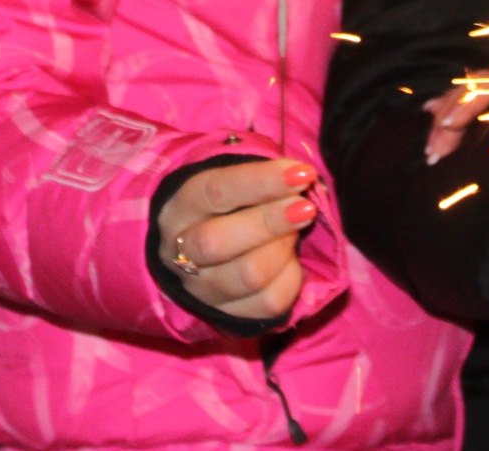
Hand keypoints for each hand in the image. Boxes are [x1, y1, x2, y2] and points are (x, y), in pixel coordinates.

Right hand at [156, 157, 316, 320]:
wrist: (204, 252)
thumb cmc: (229, 204)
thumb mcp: (233, 182)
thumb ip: (261, 178)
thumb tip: (301, 179)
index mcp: (181, 208)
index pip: (215, 191)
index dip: (261, 181)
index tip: (301, 173)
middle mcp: (180, 253)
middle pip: (218, 242)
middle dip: (270, 222)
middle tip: (307, 207)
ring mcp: (200, 290)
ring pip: (248, 276)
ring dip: (283, 248)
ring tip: (298, 229)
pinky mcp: (227, 316)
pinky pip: (269, 302)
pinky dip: (290, 278)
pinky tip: (291, 260)